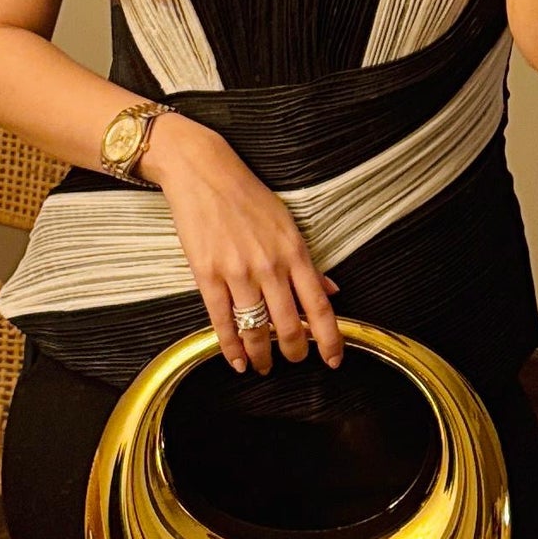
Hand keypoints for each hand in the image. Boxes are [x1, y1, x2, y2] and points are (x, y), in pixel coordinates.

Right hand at [144, 118, 343, 373]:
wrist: (202, 171)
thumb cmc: (246, 194)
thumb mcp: (287, 223)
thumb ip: (308, 262)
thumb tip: (331, 289)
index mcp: (294, 251)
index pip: (319, 307)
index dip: (331, 340)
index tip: (335, 360)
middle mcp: (269, 266)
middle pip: (289, 327)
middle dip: (296, 353)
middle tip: (295, 361)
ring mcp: (237, 272)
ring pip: (256, 330)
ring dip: (263, 357)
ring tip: (264, 367)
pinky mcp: (207, 275)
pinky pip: (221, 322)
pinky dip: (230, 348)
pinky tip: (237, 362)